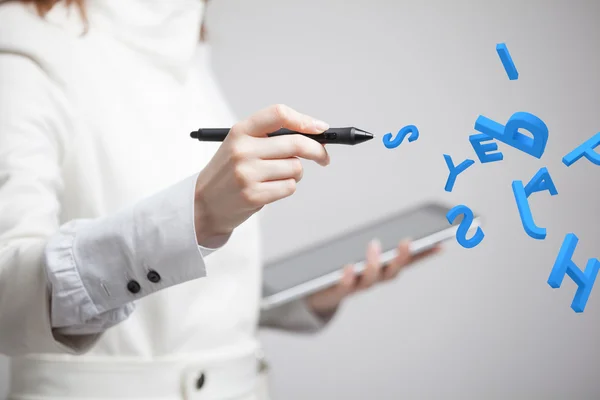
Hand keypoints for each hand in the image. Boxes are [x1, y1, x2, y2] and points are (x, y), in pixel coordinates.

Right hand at [193, 104, 329, 245]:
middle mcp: (243, 149)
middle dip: (317, 151)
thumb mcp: (240, 145)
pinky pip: (289, 187)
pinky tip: (270, 189)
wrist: (203, 204)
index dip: (304, 120)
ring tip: (277, 177)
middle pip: (295, 143)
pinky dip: (287, 187)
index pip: (278, 114)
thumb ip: (270, 138)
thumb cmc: (229, 173)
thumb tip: (313, 135)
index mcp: (240, 131)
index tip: (320, 128)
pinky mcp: (253, 195)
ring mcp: (247, 173)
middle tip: (324, 158)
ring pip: (296, 168)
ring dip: (295, 173)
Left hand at [307, 239, 441, 317]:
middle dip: (401, 257)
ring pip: (370, 278)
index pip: (409, 262)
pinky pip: (345, 286)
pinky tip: (347, 267)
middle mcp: (375, 280)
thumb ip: (377, 242)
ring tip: (374, 244)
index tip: (440, 243)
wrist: (321, 294)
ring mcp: (358, 286)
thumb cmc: (347, 268)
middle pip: (392, 271)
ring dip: (374, 263)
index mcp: (383, 269)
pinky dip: (347, 277)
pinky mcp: (338, 291)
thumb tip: (390, 225)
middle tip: (407, 241)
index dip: (425, 255)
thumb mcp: (362, 253)